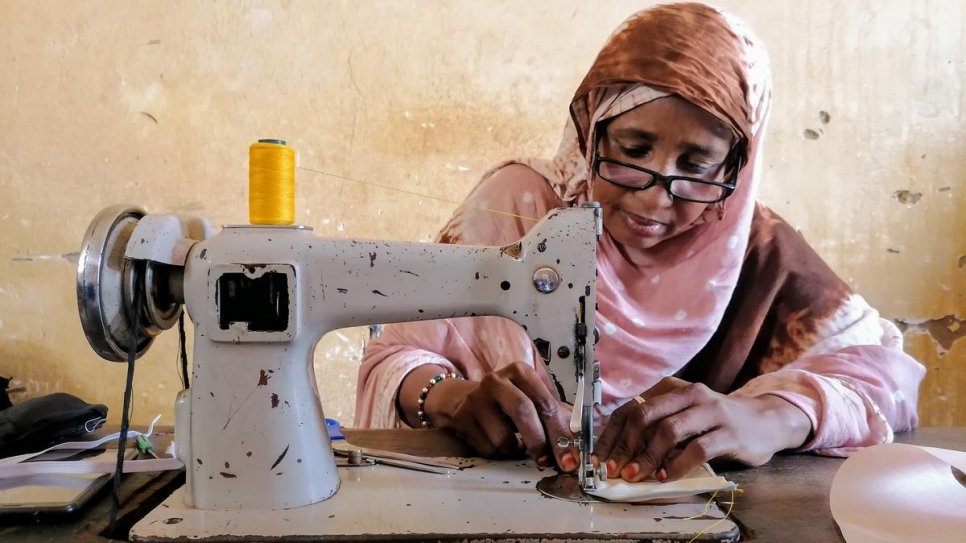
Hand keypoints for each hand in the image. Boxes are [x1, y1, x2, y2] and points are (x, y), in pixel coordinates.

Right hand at [423, 362, 578, 470]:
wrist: (464, 399)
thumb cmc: (507, 403)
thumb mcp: (532, 400)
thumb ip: (555, 417)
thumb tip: (577, 445)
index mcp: (520, 372)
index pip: (545, 402)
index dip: (559, 432)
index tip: (570, 456)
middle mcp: (496, 380)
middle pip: (522, 411)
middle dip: (538, 441)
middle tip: (546, 461)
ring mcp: (475, 398)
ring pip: (503, 437)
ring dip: (515, 450)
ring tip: (516, 445)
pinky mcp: (461, 418)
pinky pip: (487, 448)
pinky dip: (498, 453)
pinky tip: (497, 442)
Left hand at [593, 377, 810, 482]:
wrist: (765, 421)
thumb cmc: (716, 422)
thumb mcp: (683, 414)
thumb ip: (655, 426)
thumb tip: (618, 453)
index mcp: (672, 388)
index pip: (631, 408)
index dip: (611, 435)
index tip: (599, 458)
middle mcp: (689, 394)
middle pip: (644, 415)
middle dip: (624, 445)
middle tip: (614, 469)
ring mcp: (711, 411)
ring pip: (668, 430)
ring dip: (647, 457)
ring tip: (637, 475)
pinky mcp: (729, 432)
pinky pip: (697, 449)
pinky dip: (676, 465)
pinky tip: (666, 476)